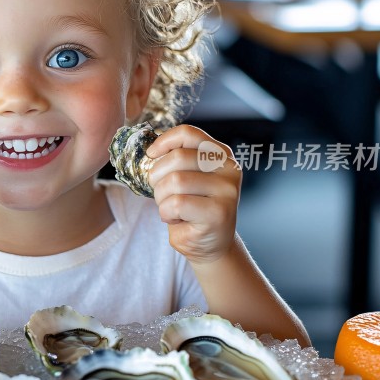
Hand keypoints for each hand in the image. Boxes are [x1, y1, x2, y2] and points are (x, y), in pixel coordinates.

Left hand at [147, 125, 240, 264]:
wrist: (211, 245)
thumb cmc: (193, 208)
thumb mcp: (188, 178)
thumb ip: (177, 161)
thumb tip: (152, 150)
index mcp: (220, 154)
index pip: (188, 134)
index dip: (164, 141)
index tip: (151, 155)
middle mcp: (229, 169)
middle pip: (178, 158)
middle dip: (157, 176)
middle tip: (160, 192)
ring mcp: (227, 191)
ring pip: (175, 181)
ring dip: (161, 198)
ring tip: (170, 208)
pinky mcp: (219, 213)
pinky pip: (176, 204)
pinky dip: (167, 213)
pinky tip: (177, 219)